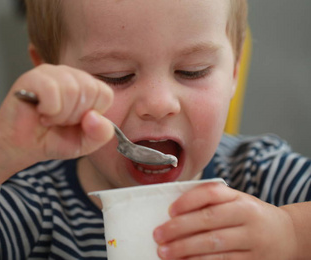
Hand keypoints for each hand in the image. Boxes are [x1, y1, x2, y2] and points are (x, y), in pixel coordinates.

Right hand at [0, 63, 113, 163]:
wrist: (20, 146)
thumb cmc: (51, 139)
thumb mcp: (84, 144)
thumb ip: (100, 134)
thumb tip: (95, 117)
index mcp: (86, 86)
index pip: (105, 94)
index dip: (91, 115)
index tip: (75, 123)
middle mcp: (70, 75)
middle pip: (89, 90)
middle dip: (74, 116)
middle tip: (59, 121)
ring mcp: (51, 73)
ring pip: (71, 89)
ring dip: (60, 115)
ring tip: (48, 118)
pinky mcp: (32, 77)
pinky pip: (51, 89)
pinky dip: (48, 110)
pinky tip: (40, 113)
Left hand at [153, 182, 297, 259]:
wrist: (287, 235)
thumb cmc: (249, 215)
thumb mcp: (235, 201)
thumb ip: (210, 201)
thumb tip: (173, 210)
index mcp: (239, 198)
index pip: (211, 193)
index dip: (188, 201)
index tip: (169, 210)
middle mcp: (247, 216)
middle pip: (209, 220)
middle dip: (179, 228)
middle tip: (158, 235)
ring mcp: (251, 240)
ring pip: (214, 244)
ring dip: (185, 249)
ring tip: (165, 252)